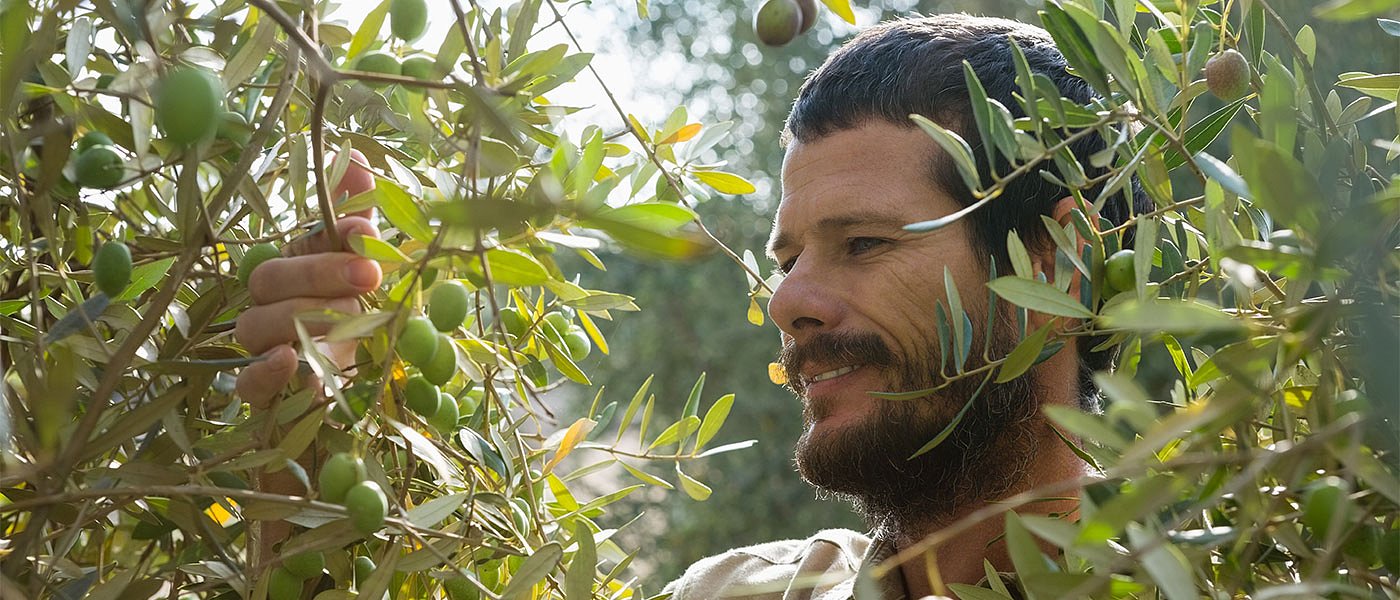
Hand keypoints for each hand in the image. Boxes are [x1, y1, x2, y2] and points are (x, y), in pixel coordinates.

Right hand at [234, 150, 382, 408]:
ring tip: (351, 321)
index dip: (329, 233)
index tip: (365, 229)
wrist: (355, 399)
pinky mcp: (264, 395)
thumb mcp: (370, 274)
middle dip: (320, 272)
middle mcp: (271, 304)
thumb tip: (356, 157)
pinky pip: (247, 384)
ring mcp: (262, 349)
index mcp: (297, 270)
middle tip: (369, 276)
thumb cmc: (360, 327)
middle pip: (269, 277)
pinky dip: (264, 372)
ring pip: (255, 325)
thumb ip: (359, 221)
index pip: (299, 240)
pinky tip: (290, 361)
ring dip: (303, 318)